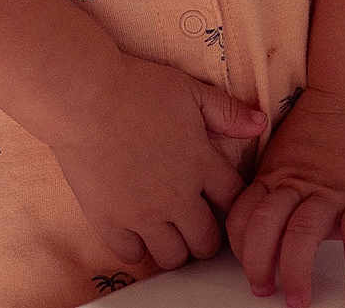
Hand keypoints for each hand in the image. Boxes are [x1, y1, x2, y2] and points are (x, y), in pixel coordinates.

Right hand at [49, 52, 268, 272]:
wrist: (83, 97)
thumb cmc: (136, 87)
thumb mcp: (188, 90)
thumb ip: (226, 110)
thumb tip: (261, 123)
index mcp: (200, 164)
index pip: (233, 201)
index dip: (231, 202)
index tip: (220, 197)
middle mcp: (177, 197)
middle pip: (207, 240)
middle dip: (207, 234)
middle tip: (196, 220)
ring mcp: (143, 214)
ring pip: (173, 257)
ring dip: (176, 247)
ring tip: (169, 229)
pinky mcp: (110, 222)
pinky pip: (133, 256)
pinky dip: (138, 248)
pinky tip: (137, 229)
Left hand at [225, 89, 344, 306]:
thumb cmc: (320, 125)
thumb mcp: (282, 152)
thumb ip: (272, 185)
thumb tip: (259, 229)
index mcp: (273, 175)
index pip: (242, 216)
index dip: (239, 247)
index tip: (245, 269)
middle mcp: (296, 184)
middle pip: (264, 227)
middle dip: (259, 265)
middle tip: (263, 291)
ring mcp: (330, 190)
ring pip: (302, 234)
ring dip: (296, 272)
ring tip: (298, 299)